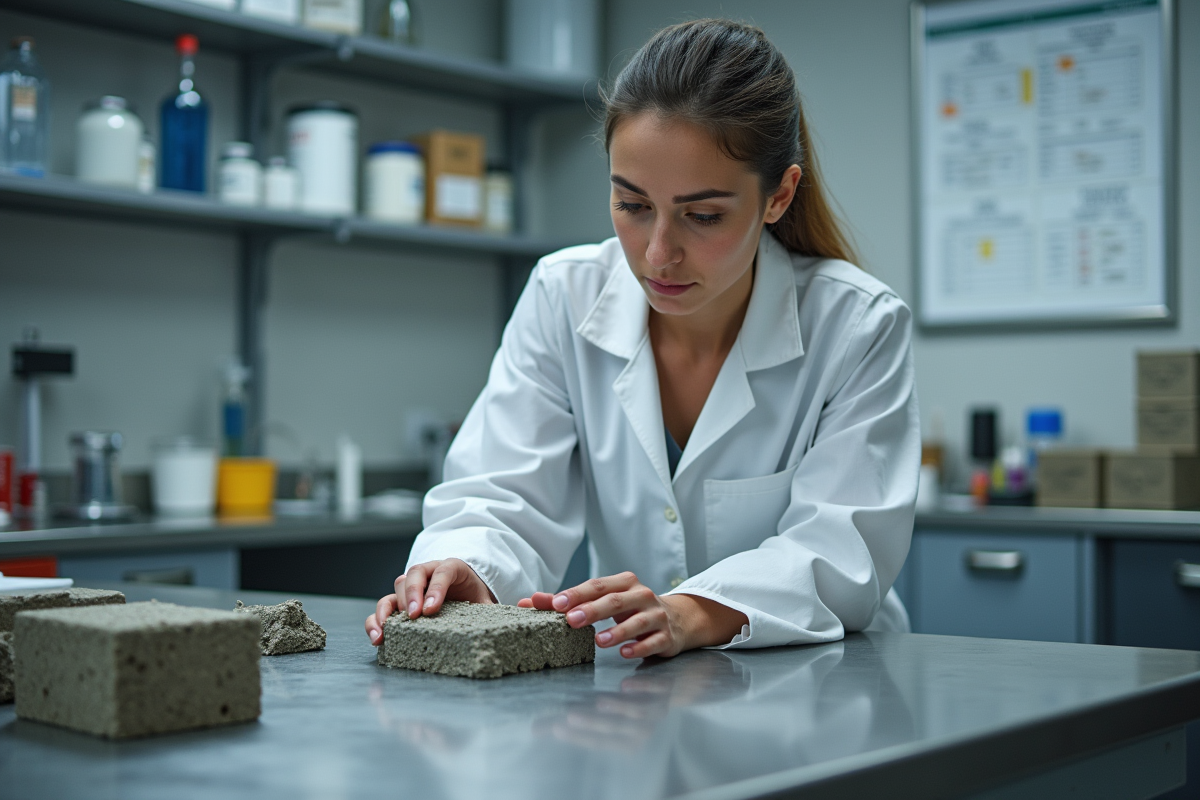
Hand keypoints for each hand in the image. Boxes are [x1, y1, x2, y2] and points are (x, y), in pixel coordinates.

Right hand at [364, 558, 494, 645]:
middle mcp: (429, 572)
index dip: (436, 588)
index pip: (443, 571)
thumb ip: (494, 611)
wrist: (467, 595)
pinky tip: (378, 638)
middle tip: (414, 617)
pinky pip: (385, 607)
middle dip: (412, 596)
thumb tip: (511, 626)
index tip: (431, 609)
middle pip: (414, 575)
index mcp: (454, 568)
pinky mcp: (401, 602)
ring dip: (388, 610)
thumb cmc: (477, 599)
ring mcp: (414, 586)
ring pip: (396, 589)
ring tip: (386, 632)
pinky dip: (377, 621)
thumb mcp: (488, 603)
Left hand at [518, 572, 747, 658]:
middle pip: (616, 600)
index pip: (596, 586)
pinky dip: (639, 647)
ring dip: (617, 631)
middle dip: (593, 610)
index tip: (555, 604)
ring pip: (637, 622)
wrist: (677, 619)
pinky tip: (625, 653)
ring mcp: (657, 616)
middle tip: (571, 620)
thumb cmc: (631, 609)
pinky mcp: (667, 636)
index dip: (576, 594)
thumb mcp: (604, 601)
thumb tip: (529, 602)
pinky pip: (653, 642)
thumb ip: (568, 602)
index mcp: (624, 583)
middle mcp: (641, 596)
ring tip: (598, 641)